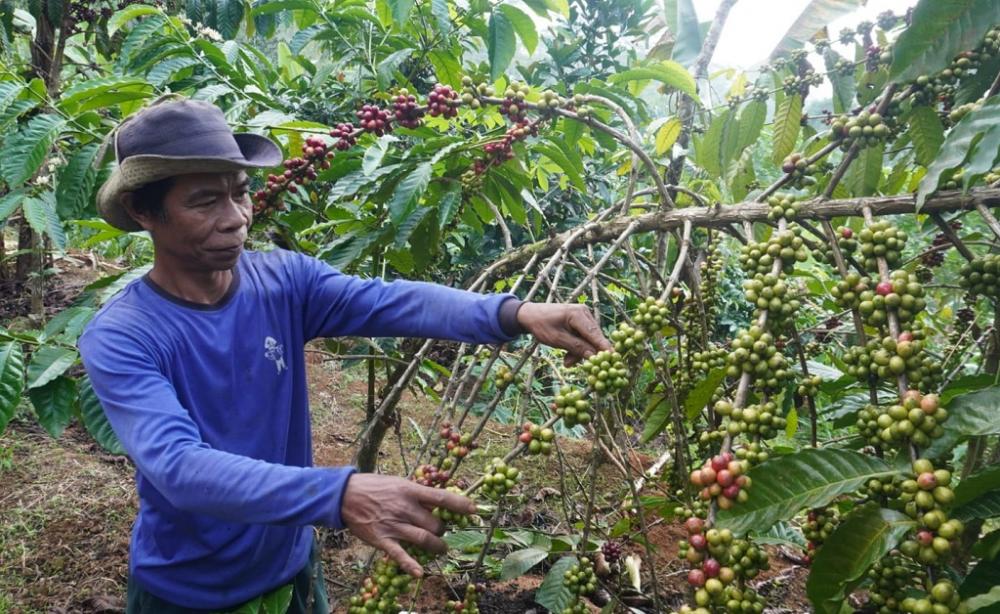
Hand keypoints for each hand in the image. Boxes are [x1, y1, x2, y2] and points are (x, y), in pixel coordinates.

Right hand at [341, 474, 475, 576]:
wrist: (345, 495)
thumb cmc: (374, 486)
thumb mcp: (398, 483)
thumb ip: (417, 493)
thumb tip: (437, 500)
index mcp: (410, 491)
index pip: (441, 498)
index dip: (460, 504)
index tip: (474, 510)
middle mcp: (405, 508)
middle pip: (436, 524)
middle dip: (443, 529)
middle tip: (441, 530)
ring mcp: (394, 525)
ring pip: (424, 539)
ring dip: (437, 547)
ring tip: (441, 549)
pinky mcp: (383, 539)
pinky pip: (400, 555)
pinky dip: (411, 565)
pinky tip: (420, 573)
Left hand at [516, 303, 612, 365]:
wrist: (530, 315)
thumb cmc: (541, 325)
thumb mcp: (557, 339)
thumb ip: (575, 347)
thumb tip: (593, 356)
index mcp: (578, 314)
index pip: (595, 334)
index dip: (604, 347)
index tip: (614, 359)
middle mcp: (585, 313)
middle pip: (594, 338)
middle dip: (585, 353)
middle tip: (569, 364)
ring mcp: (584, 316)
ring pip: (590, 340)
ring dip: (580, 352)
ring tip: (566, 361)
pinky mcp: (581, 322)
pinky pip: (585, 337)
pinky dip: (578, 347)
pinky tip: (568, 355)